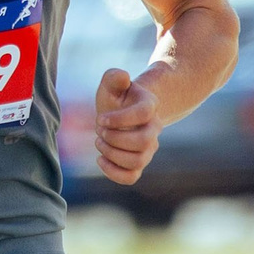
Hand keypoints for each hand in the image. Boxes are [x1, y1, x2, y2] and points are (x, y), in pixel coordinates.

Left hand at [94, 68, 162, 185]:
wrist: (122, 112)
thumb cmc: (117, 97)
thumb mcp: (112, 83)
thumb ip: (114, 77)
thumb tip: (123, 77)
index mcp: (149, 106)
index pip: (143, 114)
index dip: (120, 118)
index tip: (101, 118)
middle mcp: (154, 128)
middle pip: (143, 141)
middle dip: (115, 138)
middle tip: (99, 131)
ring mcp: (148, 148)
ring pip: (138, 161)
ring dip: (112, 154)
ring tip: (99, 142)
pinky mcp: (138, 163)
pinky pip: (131, 177)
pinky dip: (113, 172)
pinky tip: (100, 159)